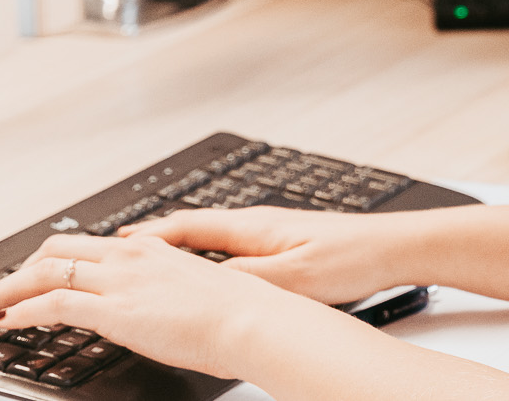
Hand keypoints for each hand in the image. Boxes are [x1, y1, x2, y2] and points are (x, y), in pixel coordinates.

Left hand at [0, 232, 304, 378]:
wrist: (251, 320)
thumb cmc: (235, 314)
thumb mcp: (192, 293)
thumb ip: (161, 295)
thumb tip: (147, 312)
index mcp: (149, 249)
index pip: (87, 246)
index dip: (53, 259)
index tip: (35, 274)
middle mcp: (129, 255)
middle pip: (57, 249)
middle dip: (22, 269)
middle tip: (1, 288)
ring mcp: (119, 279)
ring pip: (46, 270)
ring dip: (11, 289)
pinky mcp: (113, 308)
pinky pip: (54, 303)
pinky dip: (23, 310)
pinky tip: (9, 322)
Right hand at [119, 206, 404, 305]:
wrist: (393, 247)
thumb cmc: (351, 257)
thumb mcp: (294, 278)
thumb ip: (247, 280)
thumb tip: (202, 285)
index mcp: (252, 226)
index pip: (186, 226)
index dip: (148, 235)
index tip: (116, 243)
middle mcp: (256, 223)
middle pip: (191, 228)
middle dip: (153, 239)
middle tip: (118, 250)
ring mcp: (270, 233)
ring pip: (210, 240)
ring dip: (178, 249)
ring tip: (149, 262)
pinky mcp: (284, 246)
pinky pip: (230, 250)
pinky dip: (206, 259)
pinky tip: (206, 274)